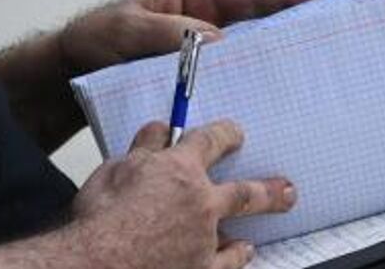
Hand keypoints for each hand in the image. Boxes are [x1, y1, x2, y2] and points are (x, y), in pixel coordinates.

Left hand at [56, 0, 317, 76]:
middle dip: (290, 32)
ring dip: (273, 69)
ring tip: (311, 81)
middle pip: (256, 26)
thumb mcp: (127, 30)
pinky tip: (268, 114)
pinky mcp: (192, 88)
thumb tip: (217, 38)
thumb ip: (167, 32)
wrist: (68, 76)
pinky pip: (227, 88)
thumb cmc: (95, 41)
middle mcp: (202, 26)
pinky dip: (247, 96)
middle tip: (329, 42)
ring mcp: (199, 58)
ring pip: (246, 60)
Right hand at [69, 120, 295, 268]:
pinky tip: (239, 259)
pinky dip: (232, 263)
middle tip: (286, 189)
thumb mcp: (115, 167)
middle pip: (244, 193)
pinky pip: (225, 268)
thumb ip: (143, 148)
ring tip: (252, 241)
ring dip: (245, 240)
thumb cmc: (100, 218)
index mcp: (180, 170)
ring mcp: (203, 243)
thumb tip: (159, 129)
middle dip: (268, 191)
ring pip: (236, 240)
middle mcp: (200, 205)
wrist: (97, 262)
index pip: (210, 141)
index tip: (235, 133)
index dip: (226, 134)